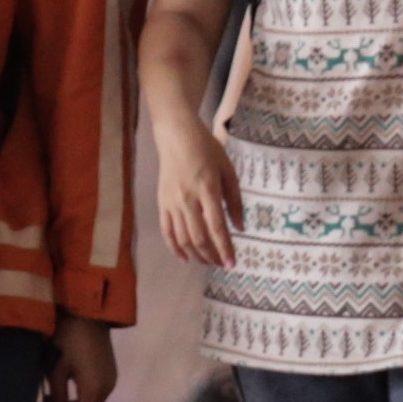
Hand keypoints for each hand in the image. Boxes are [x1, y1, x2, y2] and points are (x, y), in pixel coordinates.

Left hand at [40, 314, 116, 401]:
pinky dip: (77, 399)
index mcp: (94, 390)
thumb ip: (56, 400)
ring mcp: (110, 380)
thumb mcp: (55, 370)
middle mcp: (107, 389)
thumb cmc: (66, 338)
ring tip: (47, 397)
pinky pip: (93, 396)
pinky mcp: (108, 373)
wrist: (88, 312)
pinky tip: (61, 388)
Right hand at [155, 121, 243, 267]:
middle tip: (222, 264)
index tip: (233, 263)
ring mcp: (172, 202)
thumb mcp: (228, 171)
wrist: (177, 136)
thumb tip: (240, 228)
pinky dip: (174, 247)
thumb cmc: (207, 150)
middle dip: (212, 256)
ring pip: (182, 238)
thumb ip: (235, 201)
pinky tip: (185, 258)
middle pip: (199, 237)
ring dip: (196, 255)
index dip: (225, 248)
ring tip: (208, 262)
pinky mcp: (162, 203)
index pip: (217, 228)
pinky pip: (167, 230)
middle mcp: (188, 199)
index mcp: (208, 190)